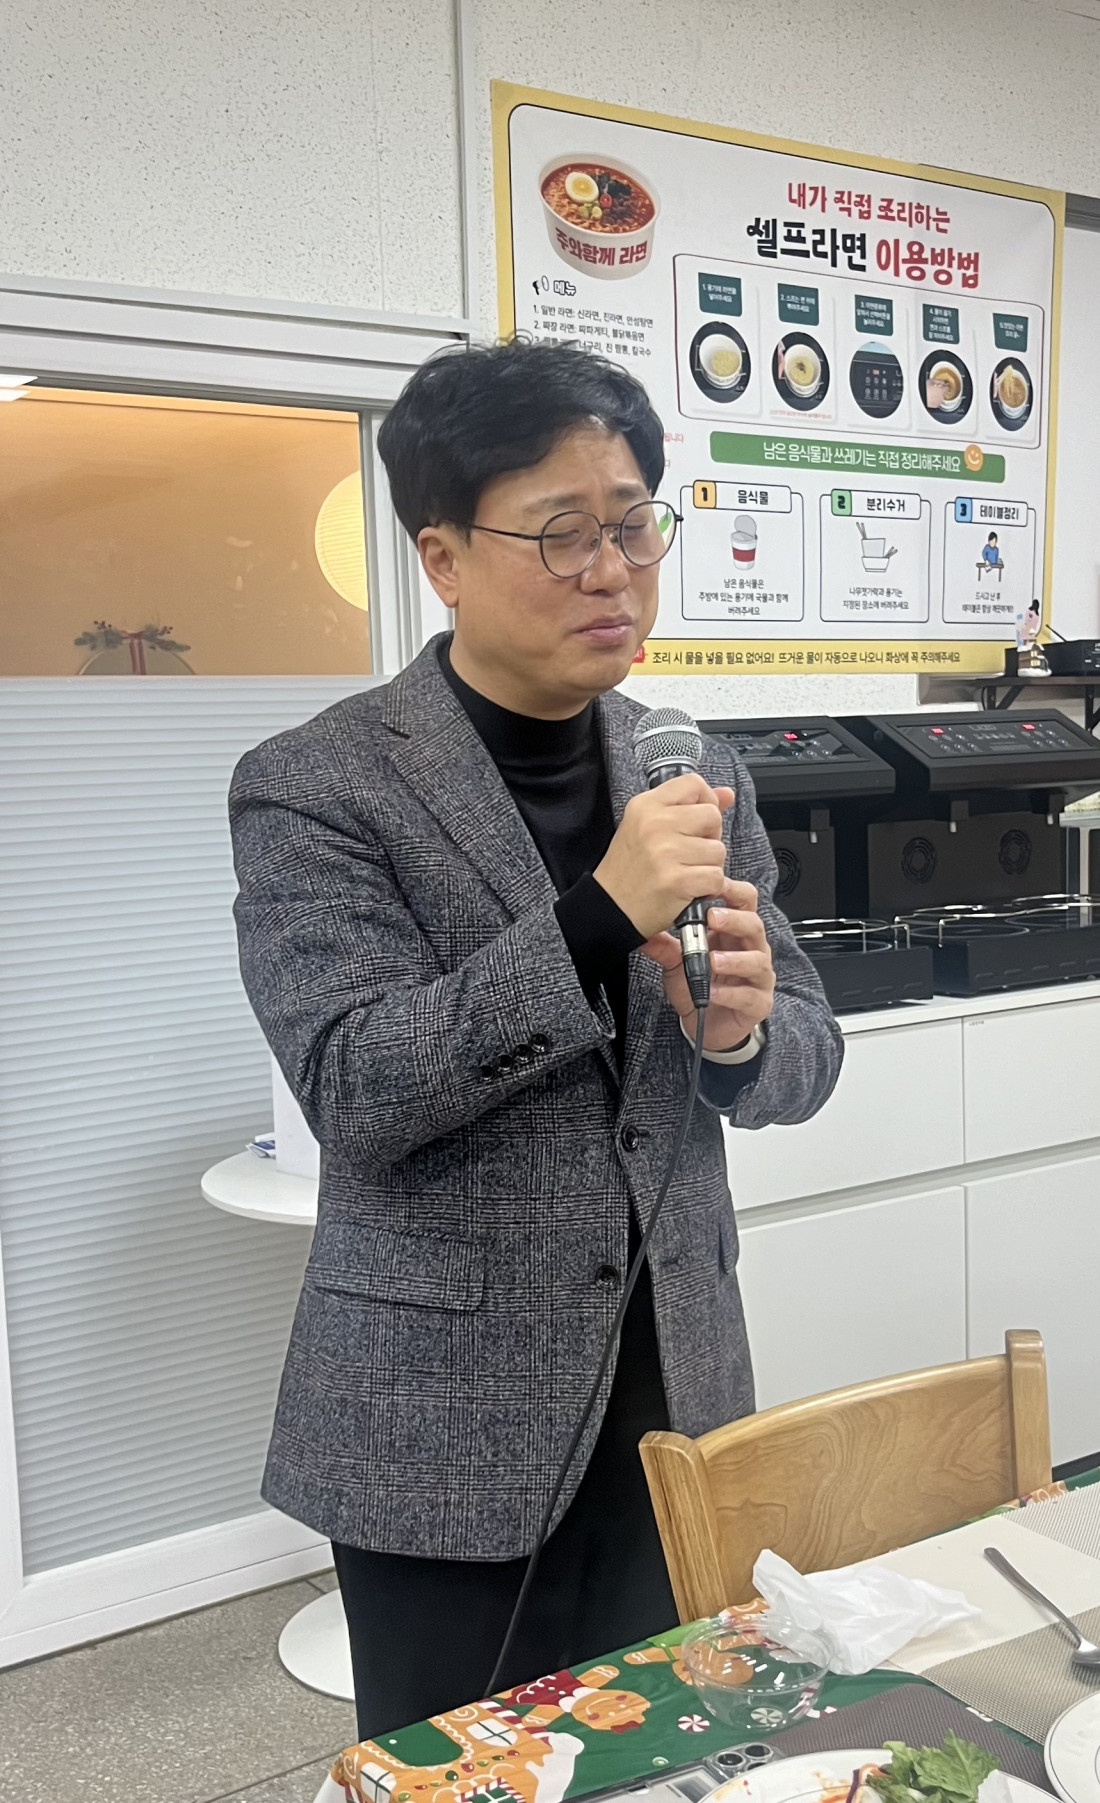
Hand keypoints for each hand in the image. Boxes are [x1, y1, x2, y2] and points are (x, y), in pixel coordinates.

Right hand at [593, 774, 734, 939]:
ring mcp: (666, 852)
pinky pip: (716, 877)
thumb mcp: (649, 826)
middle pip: (712, 816)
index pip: (693, 784)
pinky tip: (689, 889)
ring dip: (709, 866)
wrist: (609, 907)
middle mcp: (655, 824)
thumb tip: (728, 794)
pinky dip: (708, 887)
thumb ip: (689, 806)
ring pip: (718, 850)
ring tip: (686, 872)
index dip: (706, 800)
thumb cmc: (631, 867)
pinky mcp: (677, 881)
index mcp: (645, 805)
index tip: (698, 820)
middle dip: (710, 836)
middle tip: (690, 852)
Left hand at [640, 877, 775, 1050]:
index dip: (732, 891)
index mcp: (734, 934)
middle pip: (754, 926)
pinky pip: (749, 996)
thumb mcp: (677, 965)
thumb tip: (645, 932)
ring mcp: (759, 977)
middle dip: (734, 919)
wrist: (708, 1026)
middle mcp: (752, 950)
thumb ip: (665, 947)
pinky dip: (730, 993)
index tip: (714, 883)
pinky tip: (713, 991)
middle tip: (713, 917)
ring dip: (734, 959)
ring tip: (713, 960)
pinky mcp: (759, 1004)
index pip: (744, 903)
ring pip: (757, 960)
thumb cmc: (700, 987)